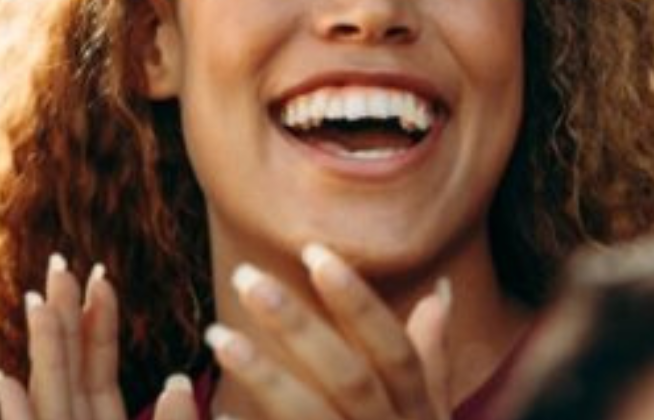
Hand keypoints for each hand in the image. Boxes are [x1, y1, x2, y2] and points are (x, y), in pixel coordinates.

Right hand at [0, 255, 196, 419]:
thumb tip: (178, 380)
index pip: (100, 370)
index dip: (99, 325)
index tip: (101, 279)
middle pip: (68, 371)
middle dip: (63, 319)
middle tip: (59, 263)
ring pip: (49, 398)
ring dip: (42, 351)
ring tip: (36, 301)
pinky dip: (16, 415)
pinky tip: (2, 377)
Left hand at [207, 245, 452, 419]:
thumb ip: (430, 364)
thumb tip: (438, 294)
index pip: (395, 351)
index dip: (358, 302)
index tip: (314, 251)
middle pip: (349, 379)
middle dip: (300, 326)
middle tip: (245, 276)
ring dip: (265, 376)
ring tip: (216, 336)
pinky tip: (215, 418)